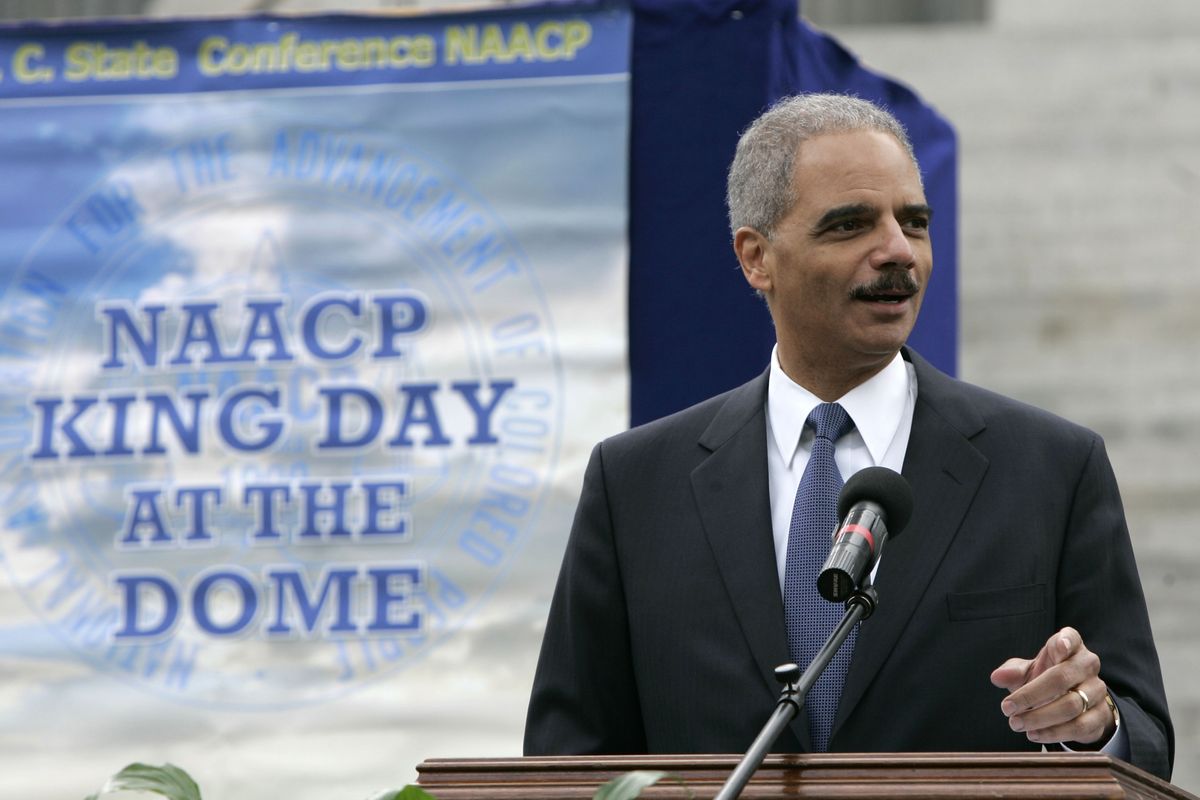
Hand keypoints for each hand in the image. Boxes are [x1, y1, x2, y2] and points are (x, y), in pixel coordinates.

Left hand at [990, 626, 1116, 746]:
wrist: (1075, 703)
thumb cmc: (1046, 678)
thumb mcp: (1030, 671)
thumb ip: (1014, 671)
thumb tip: (997, 677)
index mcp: (1071, 647)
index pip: (1071, 638)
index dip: (1066, 642)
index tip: (1058, 646)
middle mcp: (1087, 666)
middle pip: (1061, 678)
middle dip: (1030, 695)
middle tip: (1006, 707)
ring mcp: (1098, 691)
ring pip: (1071, 705)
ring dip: (1039, 717)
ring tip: (1016, 723)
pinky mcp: (1101, 715)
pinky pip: (1079, 726)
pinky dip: (1054, 732)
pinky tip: (1035, 734)